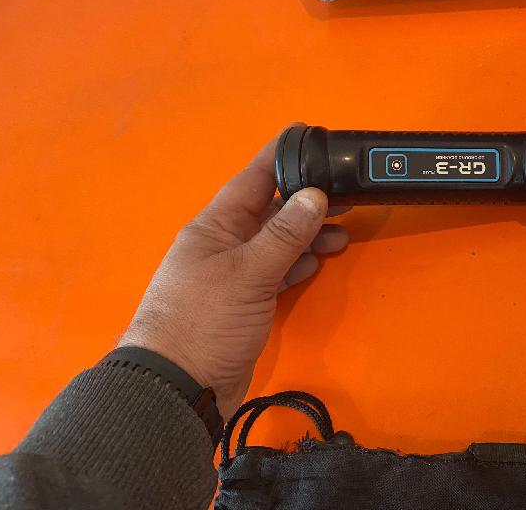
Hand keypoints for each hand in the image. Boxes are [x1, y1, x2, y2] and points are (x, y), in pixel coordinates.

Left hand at [119, 126, 347, 418]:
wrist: (179, 389)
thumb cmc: (204, 321)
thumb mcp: (247, 272)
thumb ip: (284, 234)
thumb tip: (315, 195)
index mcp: (215, 226)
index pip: (252, 179)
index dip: (279, 156)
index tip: (308, 136)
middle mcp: (225, 244)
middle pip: (270, 212)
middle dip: (306, 201)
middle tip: (346, 194)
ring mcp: (235, 275)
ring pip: (278, 243)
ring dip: (308, 235)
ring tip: (343, 231)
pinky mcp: (246, 303)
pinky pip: (277, 272)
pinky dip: (299, 264)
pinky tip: (318, 260)